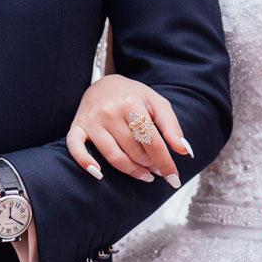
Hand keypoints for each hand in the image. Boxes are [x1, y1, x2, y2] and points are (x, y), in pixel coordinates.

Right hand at [66, 74, 193, 187]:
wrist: (103, 83)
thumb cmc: (133, 96)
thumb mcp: (157, 104)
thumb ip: (172, 127)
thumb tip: (185, 151)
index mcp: (132, 104)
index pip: (153, 141)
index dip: (165, 162)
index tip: (173, 178)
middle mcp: (110, 111)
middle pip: (134, 151)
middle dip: (150, 165)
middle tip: (157, 169)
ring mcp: (92, 120)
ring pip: (113, 157)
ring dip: (132, 171)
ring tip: (144, 174)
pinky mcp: (77, 127)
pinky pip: (76, 148)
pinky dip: (86, 163)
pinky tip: (99, 175)